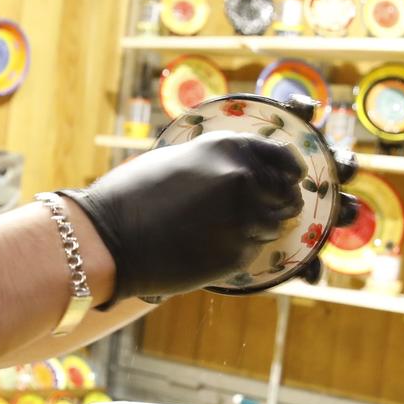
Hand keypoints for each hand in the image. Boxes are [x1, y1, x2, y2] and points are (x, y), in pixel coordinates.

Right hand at [62, 133, 303, 301]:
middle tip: (263, 212)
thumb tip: (253, 170)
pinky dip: (238, 250)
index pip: (284, 158)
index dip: (290, 171)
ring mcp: (244, 219)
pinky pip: (252, 251)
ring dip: (256, 230)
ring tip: (220, 231)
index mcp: (231, 148)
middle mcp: (244, 179)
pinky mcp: (237, 255)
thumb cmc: (136, 194)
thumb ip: (221, 162)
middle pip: (287, 196)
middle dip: (278, 204)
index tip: (292, 180)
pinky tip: (208, 247)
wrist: (110, 237)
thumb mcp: (183, 159)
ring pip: (272, 227)